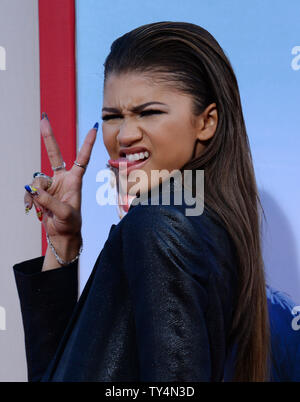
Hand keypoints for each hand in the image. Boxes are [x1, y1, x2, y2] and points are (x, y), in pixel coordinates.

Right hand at [24, 116, 97, 268]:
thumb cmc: (70, 224)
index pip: (82, 158)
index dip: (87, 143)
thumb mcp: (64, 214)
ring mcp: (51, 185)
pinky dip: (29, 198)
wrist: (63, 235)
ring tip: (42, 209)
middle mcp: (63, 179)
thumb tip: (35, 189)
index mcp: (75, 181)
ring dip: (36, 194)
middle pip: (54, 154)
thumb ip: (50, 201)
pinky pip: (30, 190)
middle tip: (43, 117)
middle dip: (48, 136)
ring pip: (37, 180)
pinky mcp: (42, 192)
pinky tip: (31, 209)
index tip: (93, 127)